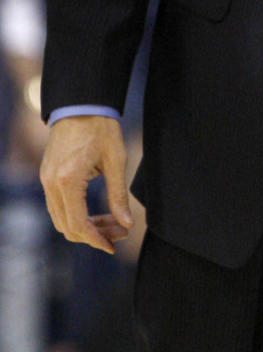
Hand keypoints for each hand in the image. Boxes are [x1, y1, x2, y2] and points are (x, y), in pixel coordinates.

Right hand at [40, 114, 132, 254]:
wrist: (81, 105)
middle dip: (94, 235)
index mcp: (68, 181)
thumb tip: (127, 223)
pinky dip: (77, 215)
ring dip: (86, 227)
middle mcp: (51, 184)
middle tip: (120, 234)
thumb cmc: (101, 128)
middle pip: (67, 226)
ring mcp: (46, 181)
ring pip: (61, 219)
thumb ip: (118, 195)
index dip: (96, 239)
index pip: (78, 224)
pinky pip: (58, 207)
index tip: (113, 246)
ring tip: (114, 224)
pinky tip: (98, 214)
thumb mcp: (116, 161)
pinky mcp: (48, 177)